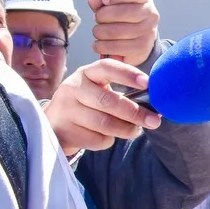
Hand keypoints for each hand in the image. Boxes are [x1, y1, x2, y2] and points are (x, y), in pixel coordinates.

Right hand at [43, 59, 161, 156]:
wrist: (55, 124)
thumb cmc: (88, 106)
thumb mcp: (100, 92)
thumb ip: (124, 95)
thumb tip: (153, 109)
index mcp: (86, 74)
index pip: (107, 67)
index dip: (128, 74)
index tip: (148, 83)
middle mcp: (73, 88)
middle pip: (108, 101)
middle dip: (135, 113)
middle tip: (154, 121)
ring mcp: (66, 109)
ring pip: (105, 123)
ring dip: (126, 130)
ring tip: (135, 130)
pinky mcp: (65, 130)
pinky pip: (98, 139)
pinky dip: (108, 141)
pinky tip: (106, 136)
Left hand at [88, 0, 158, 65]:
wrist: (138, 42)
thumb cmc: (123, 20)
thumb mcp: (112, 7)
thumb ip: (101, 1)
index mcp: (144, 0)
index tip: (105, 0)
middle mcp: (150, 15)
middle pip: (121, 12)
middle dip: (102, 16)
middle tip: (98, 19)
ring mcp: (148, 32)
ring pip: (115, 31)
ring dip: (99, 32)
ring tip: (99, 32)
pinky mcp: (142, 48)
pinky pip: (114, 47)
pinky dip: (101, 46)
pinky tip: (100, 44)